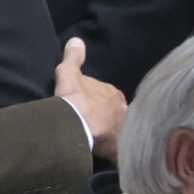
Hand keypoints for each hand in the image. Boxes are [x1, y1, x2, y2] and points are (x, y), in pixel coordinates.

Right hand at [54, 37, 126, 162]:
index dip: (94, 101)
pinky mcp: (121, 149)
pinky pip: (117, 149)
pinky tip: (103, 152)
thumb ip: (73, 58)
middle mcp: (124, 110)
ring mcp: (124, 130)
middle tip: (89, 124)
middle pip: (112, 114)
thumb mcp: (69, 73)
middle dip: (104, 118)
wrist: (76, 127)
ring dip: (108, 133)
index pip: (105, 96)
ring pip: (116, 130)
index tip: (84, 107)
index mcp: (113, 93)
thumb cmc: (73, 99)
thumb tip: (77, 41)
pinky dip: (111, 149)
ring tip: (95, 139)